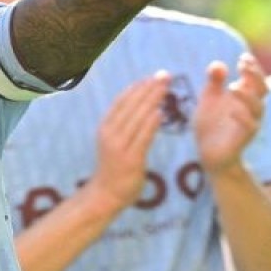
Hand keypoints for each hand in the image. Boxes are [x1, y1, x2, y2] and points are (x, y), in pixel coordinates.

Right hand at [83, 73, 166, 214]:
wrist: (104, 195)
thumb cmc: (112, 167)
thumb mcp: (112, 141)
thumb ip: (124, 125)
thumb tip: (141, 105)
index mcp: (106, 126)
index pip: (122, 100)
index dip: (138, 86)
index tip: (152, 76)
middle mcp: (110, 133)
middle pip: (132, 104)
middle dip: (149, 88)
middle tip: (165, 76)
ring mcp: (120, 146)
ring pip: (138, 117)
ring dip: (153, 100)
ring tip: (166, 88)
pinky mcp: (131, 159)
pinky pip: (143, 137)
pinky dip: (151, 123)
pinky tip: (161, 112)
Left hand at [194, 54, 265, 174]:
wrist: (208, 153)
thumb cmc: (211, 124)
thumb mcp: (209, 99)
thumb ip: (214, 82)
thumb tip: (218, 64)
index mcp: (244, 97)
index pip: (255, 78)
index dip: (253, 67)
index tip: (244, 57)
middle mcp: (250, 108)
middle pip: (263, 89)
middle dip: (255, 76)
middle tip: (243, 65)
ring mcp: (249, 123)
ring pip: (258, 107)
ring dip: (247, 95)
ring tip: (233, 87)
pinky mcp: (243, 138)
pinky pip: (250, 127)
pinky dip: (243, 117)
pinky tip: (232, 110)